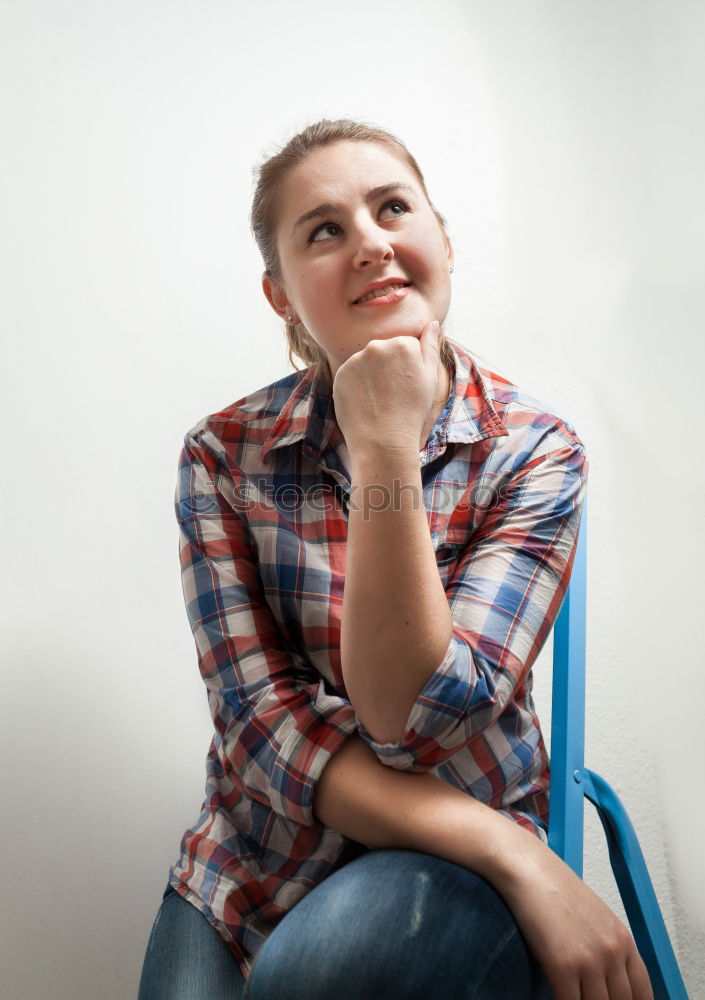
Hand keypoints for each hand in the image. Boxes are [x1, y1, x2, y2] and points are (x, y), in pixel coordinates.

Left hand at [331, 320, 440, 457]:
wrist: (383, 441)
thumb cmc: (412, 412)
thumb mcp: (430, 378)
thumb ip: (430, 346)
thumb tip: (432, 323)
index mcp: (402, 343)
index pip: (405, 346)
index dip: (408, 368)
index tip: (407, 386)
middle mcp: (376, 346)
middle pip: (384, 352)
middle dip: (388, 367)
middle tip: (393, 394)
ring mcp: (355, 360)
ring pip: (366, 363)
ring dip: (371, 375)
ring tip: (379, 400)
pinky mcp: (340, 374)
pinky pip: (351, 375)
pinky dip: (357, 386)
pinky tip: (365, 402)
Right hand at [500, 836, 653, 999]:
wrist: (529, 870)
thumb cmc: (554, 888)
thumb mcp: (594, 916)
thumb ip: (606, 947)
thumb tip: (605, 978)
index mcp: (623, 939)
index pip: (643, 992)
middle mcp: (612, 952)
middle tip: (588, 999)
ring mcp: (590, 961)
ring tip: (571, 997)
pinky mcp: (564, 967)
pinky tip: (554, 998)